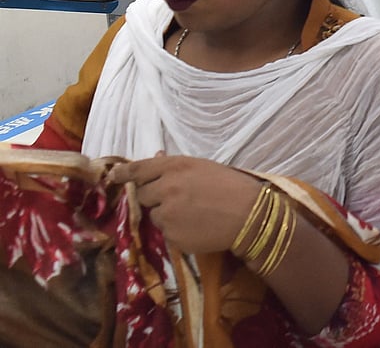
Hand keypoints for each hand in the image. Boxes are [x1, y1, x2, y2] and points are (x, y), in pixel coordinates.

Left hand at [106, 153, 261, 253]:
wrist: (251, 215)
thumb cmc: (232, 186)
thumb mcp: (204, 167)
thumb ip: (176, 166)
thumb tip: (156, 158)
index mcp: (175, 167)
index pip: (138, 169)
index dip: (124, 174)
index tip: (114, 176)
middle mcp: (165, 189)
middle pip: (142, 195)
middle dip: (154, 197)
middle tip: (177, 199)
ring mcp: (167, 215)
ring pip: (155, 216)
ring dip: (167, 216)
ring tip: (194, 215)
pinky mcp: (172, 236)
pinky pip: (167, 234)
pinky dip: (178, 232)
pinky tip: (198, 227)